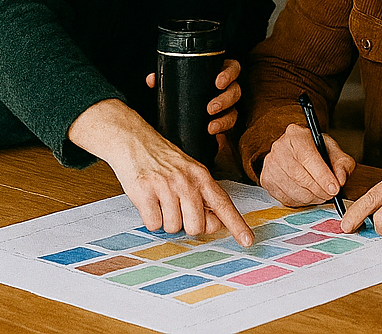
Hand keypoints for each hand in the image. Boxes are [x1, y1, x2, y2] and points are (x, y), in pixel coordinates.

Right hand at [69, 99, 253, 245]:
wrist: (133, 140)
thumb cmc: (163, 159)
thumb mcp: (189, 171)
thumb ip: (203, 196)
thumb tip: (212, 225)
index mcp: (202, 176)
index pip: (223, 204)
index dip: (237, 225)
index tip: (248, 242)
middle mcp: (187, 181)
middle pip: (197, 226)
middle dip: (186, 224)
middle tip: (176, 207)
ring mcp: (166, 187)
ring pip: (173, 228)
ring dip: (166, 220)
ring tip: (160, 200)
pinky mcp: (145, 193)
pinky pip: (154, 224)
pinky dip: (150, 219)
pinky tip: (149, 201)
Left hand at [143, 58, 243, 136]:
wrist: (183, 110)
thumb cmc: (185, 88)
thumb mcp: (176, 81)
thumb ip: (165, 79)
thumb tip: (152, 80)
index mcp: (219, 73)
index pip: (232, 69)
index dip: (228, 75)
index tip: (218, 83)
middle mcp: (227, 89)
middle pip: (235, 91)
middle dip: (224, 100)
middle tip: (210, 108)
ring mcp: (228, 106)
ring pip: (234, 111)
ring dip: (224, 119)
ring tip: (211, 127)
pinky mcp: (224, 121)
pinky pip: (228, 127)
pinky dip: (221, 130)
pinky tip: (213, 135)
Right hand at [258, 123, 354, 206]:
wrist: (300, 155)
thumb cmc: (318, 153)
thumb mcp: (335, 153)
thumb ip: (343, 165)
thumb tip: (340, 180)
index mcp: (296, 134)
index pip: (308, 157)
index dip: (322, 175)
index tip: (334, 188)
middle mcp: (279, 147)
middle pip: (299, 175)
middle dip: (318, 189)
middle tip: (330, 195)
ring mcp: (270, 164)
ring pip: (292, 189)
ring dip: (311, 198)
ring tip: (321, 195)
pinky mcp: (266, 180)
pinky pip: (284, 198)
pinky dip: (300, 201)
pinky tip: (308, 195)